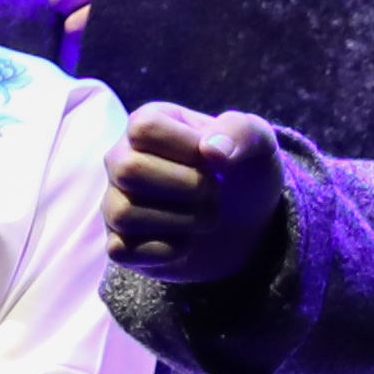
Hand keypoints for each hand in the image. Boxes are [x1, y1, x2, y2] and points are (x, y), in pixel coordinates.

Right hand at [109, 101, 288, 280]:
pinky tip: (186, 242)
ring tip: (205, 218)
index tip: (214, 162)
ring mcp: (115, 202)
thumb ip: (242, 132)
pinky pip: (122, 250)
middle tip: (216, 194)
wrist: (247, 224)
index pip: (144, 129)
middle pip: (130, 170)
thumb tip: (211, 150)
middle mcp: (121, 159)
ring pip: (124, 213)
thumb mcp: (259, 144)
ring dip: (182, 221)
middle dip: (189, 188)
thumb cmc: (242, 174)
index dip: (188, 150)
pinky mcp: (119, 243)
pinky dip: (165, 250)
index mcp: (147, 123)